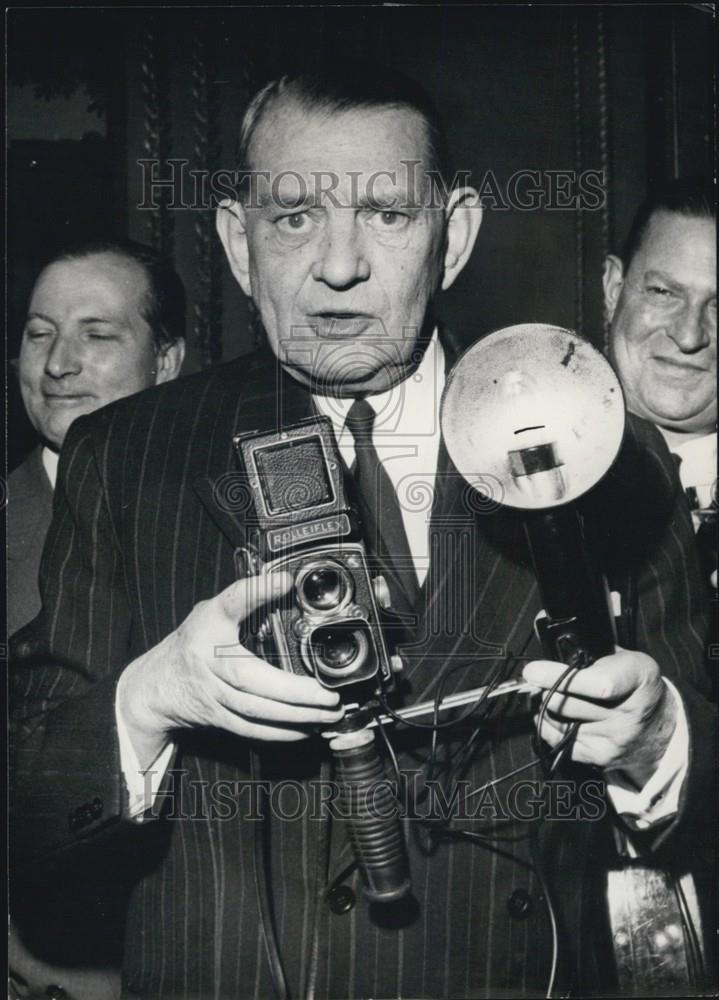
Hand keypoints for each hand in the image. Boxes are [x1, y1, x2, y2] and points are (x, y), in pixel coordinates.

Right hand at [117, 572, 343, 769]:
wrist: (157, 685)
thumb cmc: (194, 642)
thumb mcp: (214, 611)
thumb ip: (247, 599)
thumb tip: (287, 582)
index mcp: (210, 625)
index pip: (231, 603)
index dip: (255, 592)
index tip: (284, 582)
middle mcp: (209, 660)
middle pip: (251, 678)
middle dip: (296, 691)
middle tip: (331, 693)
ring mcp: (213, 694)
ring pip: (256, 710)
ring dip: (297, 715)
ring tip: (329, 713)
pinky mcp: (219, 718)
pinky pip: (252, 730)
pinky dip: (282, 733)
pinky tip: (308, 728)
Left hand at [523, 647, 677, 787]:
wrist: (659, 728)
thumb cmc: (635, 686)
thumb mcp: (627, 659)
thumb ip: (593, 652)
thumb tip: (551, 647)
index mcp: (638, 678)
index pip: (597, 683)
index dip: (559, 676)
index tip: (533, 671)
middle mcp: (628, 713)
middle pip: (567, 704)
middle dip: (543, 689)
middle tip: (535, 678)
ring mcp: (613, 739)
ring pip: (557, 722)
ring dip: (545, 706)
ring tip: (548, 693)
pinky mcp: (600, 758)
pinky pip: (558, 740)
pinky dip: (549, 725)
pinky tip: (555, 713)